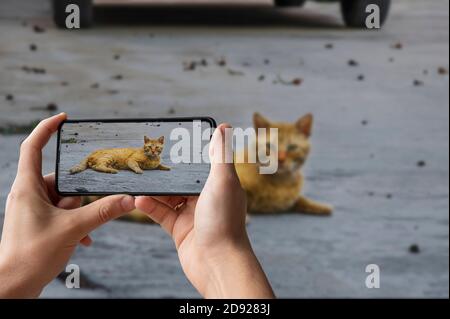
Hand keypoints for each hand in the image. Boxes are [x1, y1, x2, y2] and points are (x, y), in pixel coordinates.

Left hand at [0, 113, 135, 297]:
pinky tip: (83, 239)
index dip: (47, 129)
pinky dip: (75, 224)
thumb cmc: (30, 256)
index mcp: (28, 187)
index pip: (34, 147)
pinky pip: (62, 214)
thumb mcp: (72, 229)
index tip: (64, 118)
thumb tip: (128, 200)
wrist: (13, 286)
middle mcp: (29, 194)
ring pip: (65, 199)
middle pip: (61, 180)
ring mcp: (33, 209)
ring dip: (78, 214)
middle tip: (79, 214)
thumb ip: (103, 211)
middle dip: (77, 197)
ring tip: (78, 232)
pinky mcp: (39, 222)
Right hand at [135, 124, 274, 297]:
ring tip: (139, 178)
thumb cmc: (224, 221)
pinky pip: (161, 213)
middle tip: (146, 158)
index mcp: (220, 184)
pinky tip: (138, 199)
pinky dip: (150, 206)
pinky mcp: (179, 229)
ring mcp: (192, 213)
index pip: (202, 163)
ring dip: (155, 189)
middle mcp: (206, 198)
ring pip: (169, 196)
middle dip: (166, 171)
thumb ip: (221, 155)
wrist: (217, 263)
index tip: (172, 141)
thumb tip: (225, 127)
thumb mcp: (222, 182)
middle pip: (182, 180)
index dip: (189, 153)